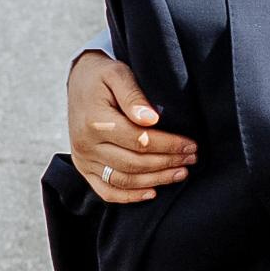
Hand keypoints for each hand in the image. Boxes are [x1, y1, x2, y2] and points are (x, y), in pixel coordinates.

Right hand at [67, 51, 196, 204]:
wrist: (78, 81)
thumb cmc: (103, 76)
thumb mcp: (118, 74)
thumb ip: (134, 96)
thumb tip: (152, 119)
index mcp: (95, 122)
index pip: (139, 141)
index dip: (169, 145)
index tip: (190, 145)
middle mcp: (86, 144)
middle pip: (134, 163)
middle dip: (167, 163)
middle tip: (191, 159)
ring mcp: (83, 159)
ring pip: (123, 180)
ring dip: (155, 180)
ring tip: (180, 173)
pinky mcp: (83, 167)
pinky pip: (106, 190)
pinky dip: (129, 197)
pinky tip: (152, 193)